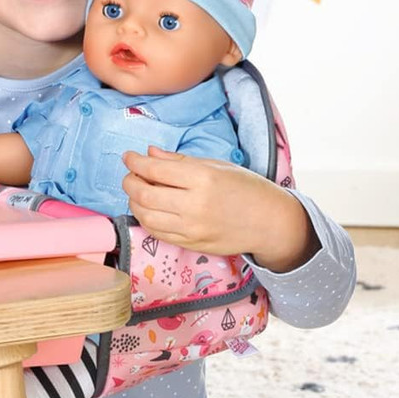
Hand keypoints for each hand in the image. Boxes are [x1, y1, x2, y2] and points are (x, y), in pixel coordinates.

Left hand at [122, 146, 318, 271]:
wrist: (269, 221)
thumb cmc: (246, 188)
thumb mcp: (216, 165)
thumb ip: (179, 161)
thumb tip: (150, 153)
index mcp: (203, 179)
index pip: (155, 170)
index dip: (135, 162)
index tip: (129, 156)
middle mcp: (195, 205)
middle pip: (145, 195)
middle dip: (130, 182)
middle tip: (130, 175)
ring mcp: (192, 229)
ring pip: (146, 216)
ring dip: (134, 202)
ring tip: (139, 192)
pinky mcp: (191, 244)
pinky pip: (158, 233)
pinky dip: (146, 219)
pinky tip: (149, 209)